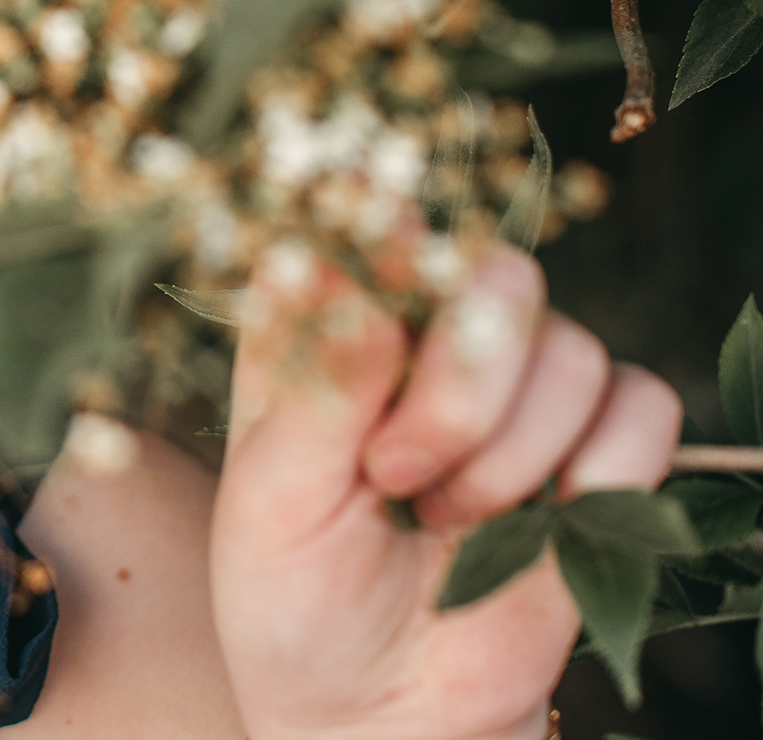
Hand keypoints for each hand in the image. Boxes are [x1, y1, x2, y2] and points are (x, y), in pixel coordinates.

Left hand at [211, 242, 680, 739]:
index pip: (369, 226)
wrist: (380, 711)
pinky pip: (641, 407)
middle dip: (460, 382)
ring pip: (569, 348)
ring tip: (442, 519)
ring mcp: (515, 390)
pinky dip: (597, 473)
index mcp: (326, 325)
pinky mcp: (594, 450)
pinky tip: (534, 526)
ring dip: (511, 452)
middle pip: (495, 274)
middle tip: (396, 471)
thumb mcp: (274, 500)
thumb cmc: (297, 599)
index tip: (383, 301)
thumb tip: (365, 279)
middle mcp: (425, 336)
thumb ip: (317, 386)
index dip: (390, 245)